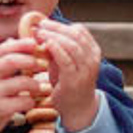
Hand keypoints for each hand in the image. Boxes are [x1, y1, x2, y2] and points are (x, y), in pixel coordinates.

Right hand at [0, 32, 53, 132]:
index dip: (20, 44)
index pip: (2, 49)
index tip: (34, 44)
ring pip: (22, 82)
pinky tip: (29, 102)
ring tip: (37, 87)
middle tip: (42, 65)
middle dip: (31, 61)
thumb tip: (13, 39)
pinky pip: (23, 101)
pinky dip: (31, 101)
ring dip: (35, 84)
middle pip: (12, 61)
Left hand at [35, 16, 103, 131]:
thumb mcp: (65, 62)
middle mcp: (92, 59)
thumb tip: (40, 32)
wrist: (77, 109)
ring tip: (39, 33)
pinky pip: (66, 60)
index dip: (62, 25)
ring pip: (72, 45)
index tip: (46, 23)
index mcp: (93, 52)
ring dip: (54, 36)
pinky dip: (56, 49)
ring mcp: (85, 70)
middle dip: (56, 27)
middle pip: (75, 35)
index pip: (80, 31)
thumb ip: (57, 49)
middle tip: (40, 25)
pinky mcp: (75, 80)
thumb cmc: (69, 84)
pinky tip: (46, 44)